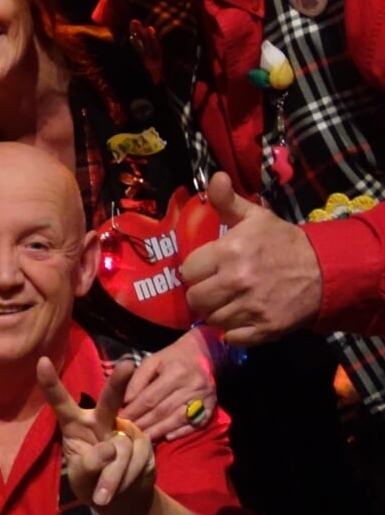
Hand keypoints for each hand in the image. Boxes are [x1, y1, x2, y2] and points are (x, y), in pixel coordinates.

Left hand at [39, 357, 155, 514]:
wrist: (123, 499)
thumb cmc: (92, 483)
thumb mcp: (81, 479)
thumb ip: (88, 465)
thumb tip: (110, 448)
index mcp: (74, 424)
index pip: (61, 403)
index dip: (51, 384)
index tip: (41, 361)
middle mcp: (100, 420)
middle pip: (109, 400)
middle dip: (118, 383)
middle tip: (127, 364)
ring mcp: (125, 428)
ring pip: (120, 450)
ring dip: (112, 478)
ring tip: (104, 495)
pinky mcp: (144, 442)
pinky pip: (137, 460)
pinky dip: (127, 479)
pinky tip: (124, 485)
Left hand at [122, 329, 216, 441]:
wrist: (203, 353)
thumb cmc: (172, 358)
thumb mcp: (152, 361)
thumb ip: (138, 379)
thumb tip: (127, 401)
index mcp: (176, 372)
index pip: (150, 397)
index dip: (135, 410)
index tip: (122, 420)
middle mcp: (192, 386)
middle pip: (163, 410)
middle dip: (144, 423)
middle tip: (130, 433)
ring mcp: (205, 397)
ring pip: (179, 419)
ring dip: (160, 431)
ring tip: (144, 439)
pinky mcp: (213, 405)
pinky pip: (197, 423)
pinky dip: (182, 431)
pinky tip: (168, 437)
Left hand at [182, 172, 322, 345]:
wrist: (326, 270)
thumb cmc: (283, 242)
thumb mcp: (255, 218)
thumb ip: (227, 201)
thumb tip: (214, 177)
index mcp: (229, 252)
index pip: (188, 271)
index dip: (196, 270)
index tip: (207, 269)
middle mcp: (237, 281)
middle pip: (195, 299)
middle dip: (202, 293)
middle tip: (216, 287)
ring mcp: (251, 307)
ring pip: (211, 319)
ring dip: (217, 312)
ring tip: (230, 301)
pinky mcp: (265, 329)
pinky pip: (231, 337)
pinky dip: (234, 331)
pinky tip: (242, 317)